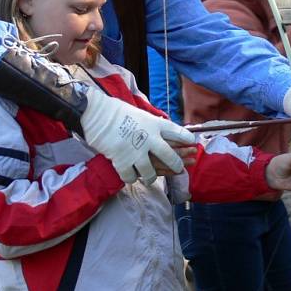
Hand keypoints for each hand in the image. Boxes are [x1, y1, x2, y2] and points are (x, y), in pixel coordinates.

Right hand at [80, 89, 195, 185]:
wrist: (98, 114)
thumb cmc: (117, 112)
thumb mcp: (141, 114)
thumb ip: (152, 125)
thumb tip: (163, 131)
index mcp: (155, 124)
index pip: (177, 132)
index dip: (186, 139)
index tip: (192, 143)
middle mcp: (150, 139)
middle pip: (169, 156)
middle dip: (177, 164)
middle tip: (179, 169)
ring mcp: (136, 151)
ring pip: (150, 172)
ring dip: (150, 178)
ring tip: (149, 179)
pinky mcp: (122, 160)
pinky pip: (131, 176)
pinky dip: (130, 178)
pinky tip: (130, 177)